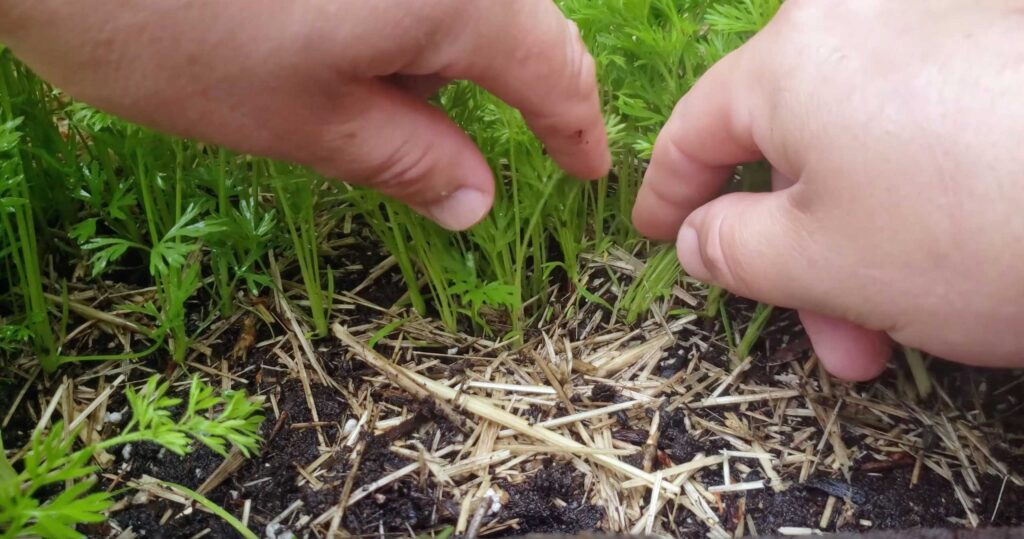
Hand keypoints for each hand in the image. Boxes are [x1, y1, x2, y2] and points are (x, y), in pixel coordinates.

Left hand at [0, 0, 609, 229]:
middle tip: (512, 147)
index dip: (576, 127)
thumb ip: (407, 161)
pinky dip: (405, 20)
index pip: (551, 68)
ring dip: (453, 52)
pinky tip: (355, 47)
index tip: (587, 169)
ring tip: (403, 110)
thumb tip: (475, 202)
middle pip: (516, 19)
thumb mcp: (304, 121)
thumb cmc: (176, 29)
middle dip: (522, 87)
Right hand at [633, 0, 1023, 379]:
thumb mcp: (819, 263)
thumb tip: (701, 236)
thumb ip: (731, 250)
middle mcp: (863, 19)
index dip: (668, 194)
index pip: (694, 130)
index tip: (660, 236)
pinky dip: (917, 199)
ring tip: (896, 326)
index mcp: (794, 57)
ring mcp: (944, 26)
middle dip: (796, 254)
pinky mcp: (1006, 49)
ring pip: (865, 149)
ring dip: (861, 244)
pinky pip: (927, 129)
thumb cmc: (974, 230)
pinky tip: (951, 259)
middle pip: (791, 146)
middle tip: (822, 334)